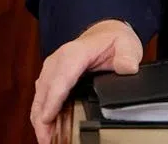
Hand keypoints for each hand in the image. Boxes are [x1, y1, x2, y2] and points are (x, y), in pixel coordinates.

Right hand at [30, 19, 142, 143]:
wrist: (104, 34)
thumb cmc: (113, 40)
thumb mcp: (126, 44)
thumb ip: (127, 56)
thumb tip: (128, 68)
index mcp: (75, 53)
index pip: (61, 78)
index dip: (53, 100)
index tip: (48, 118)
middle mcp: (58, 60)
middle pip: (45, 92)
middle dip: (43, 118)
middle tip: (47, 141)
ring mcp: (51, 70)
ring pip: (39, 98)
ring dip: (40, 120)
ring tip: (46, 140)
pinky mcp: (49, 78)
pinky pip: (41, 99)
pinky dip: (41, 115)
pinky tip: (46, 130)